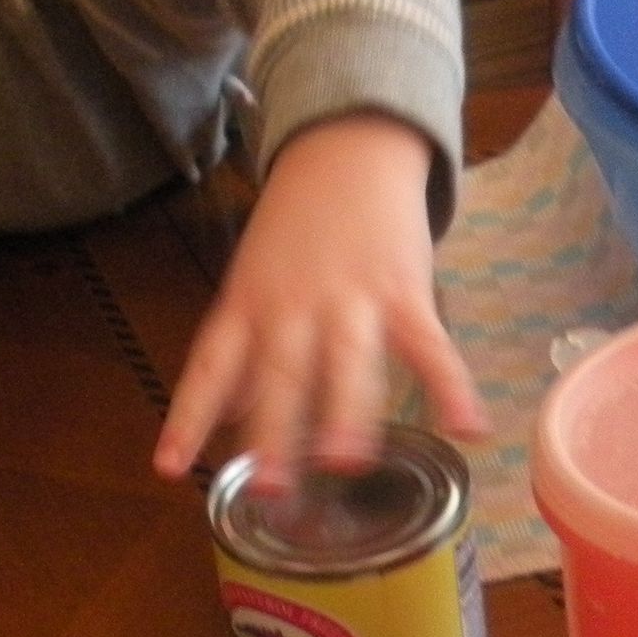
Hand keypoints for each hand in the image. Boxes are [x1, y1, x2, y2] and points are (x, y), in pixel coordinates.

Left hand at [153, 112, 488, 489]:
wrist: (346, 149)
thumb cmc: (296, 228)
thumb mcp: (254, 282)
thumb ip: (244, 350)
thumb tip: (225, 416)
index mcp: (248, 305)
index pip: (210, 366)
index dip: (190, 416)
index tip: (168, 467)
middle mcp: (293, 307)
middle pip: (279, 374)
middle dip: (274, 431)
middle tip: (271, 487)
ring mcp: (350, 299)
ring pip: (347, 363)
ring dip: (347, 414)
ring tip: (345, 462)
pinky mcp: (404, 291)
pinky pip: (428, 347)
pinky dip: (451, 387)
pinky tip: (468, 428)